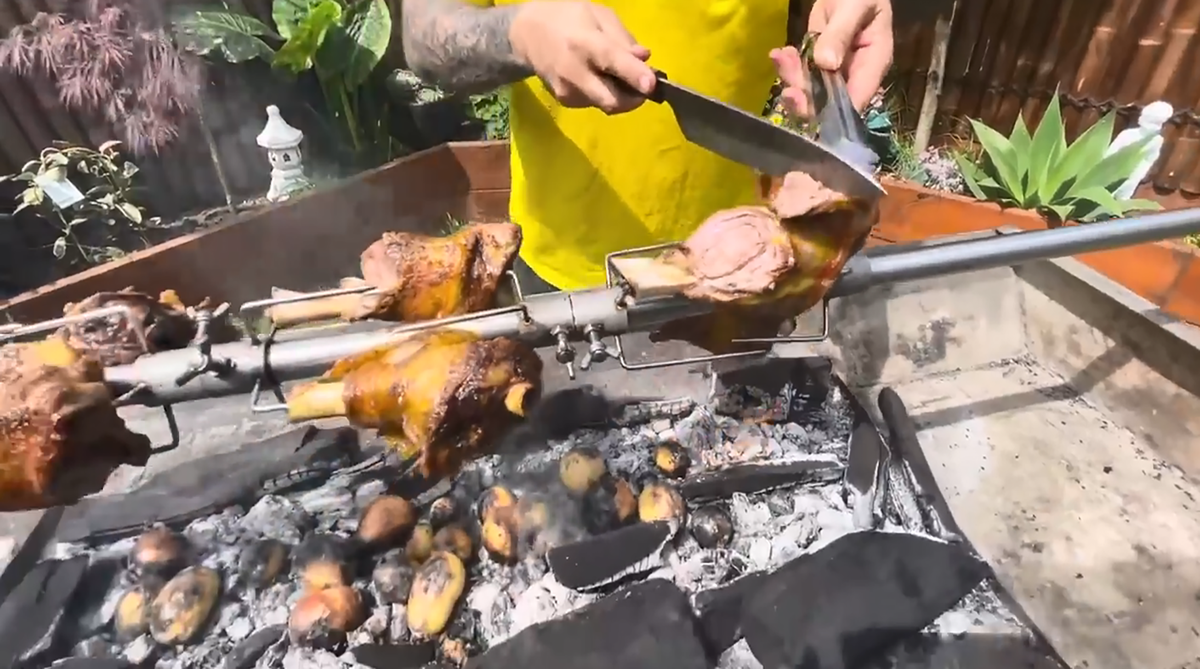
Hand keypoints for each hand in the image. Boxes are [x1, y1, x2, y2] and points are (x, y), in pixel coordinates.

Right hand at [509, 1, 655, 113]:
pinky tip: (596, 75)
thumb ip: (622, 37)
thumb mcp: (597, 14)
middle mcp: (574, 72)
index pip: (612, 62)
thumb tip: (644, 57)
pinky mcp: (565, 101)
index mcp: (584, 42)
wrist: (526, 34)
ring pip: (606, 103)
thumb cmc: (566, 17)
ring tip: (613, 72)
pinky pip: (595, 102)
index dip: (634, 75)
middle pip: (612, 100)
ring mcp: (568, 91)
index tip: (652, 85)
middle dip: (634, 99)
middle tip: (644, 86)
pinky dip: (604, 92)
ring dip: (619, 93)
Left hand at [770, 0, 892, 115]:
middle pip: (830, 102)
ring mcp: (835, 70)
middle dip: (806, 100)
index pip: (857, 99)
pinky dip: (788, 67)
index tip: (809, 106)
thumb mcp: (854, 7)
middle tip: (787, 91)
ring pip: (811, 90)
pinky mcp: (819, 62)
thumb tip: (827, 64)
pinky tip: (779, 54)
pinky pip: (801, 73)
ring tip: (781, 58)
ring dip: (792, 79)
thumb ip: (841, 34)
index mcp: (874, 64)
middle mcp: (855, 74)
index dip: (834, 111)